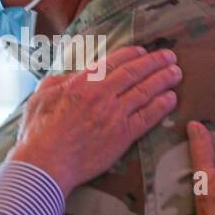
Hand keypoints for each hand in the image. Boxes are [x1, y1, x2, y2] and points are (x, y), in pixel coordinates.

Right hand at [10, 45, 180, 198]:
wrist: (46, 163)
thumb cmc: (38, 133)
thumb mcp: (40, 97)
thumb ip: (56, 82)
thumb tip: (68, 77)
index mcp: (82, 82)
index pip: (113, 61)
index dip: (132, 55)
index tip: (143, 52)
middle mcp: (101, 94)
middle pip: (135, 72)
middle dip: (155, 62)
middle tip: (170, 56)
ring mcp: (114, 114)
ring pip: (145, 91)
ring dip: (163, 80)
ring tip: (176, 73)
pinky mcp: (123, 135)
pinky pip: (148, 116)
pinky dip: (161, 106)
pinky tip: (171, 99)